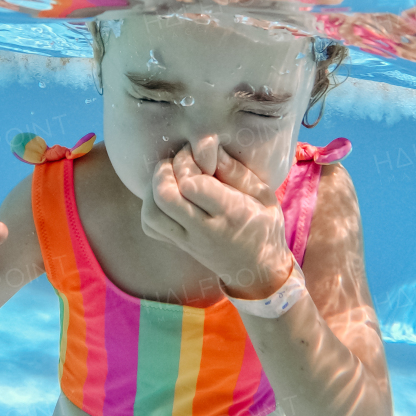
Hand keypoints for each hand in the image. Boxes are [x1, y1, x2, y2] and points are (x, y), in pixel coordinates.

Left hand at [141, 136, 291, 299]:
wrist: (258, 270)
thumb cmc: (263, 225)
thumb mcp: (262, 194)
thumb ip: (235, 170)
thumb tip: (207, 146)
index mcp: (230, 213)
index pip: (191, 184)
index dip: (186, 162)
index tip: (196, 154)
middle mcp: (204, 230)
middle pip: (165, 198)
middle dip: (164, 171)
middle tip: (178, 162)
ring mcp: (188, 241)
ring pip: (152, 214)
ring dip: (153, 188)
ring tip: (170, 177)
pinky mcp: (178, 245)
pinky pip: (151, 226)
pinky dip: (151, 206)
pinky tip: (167, 196)